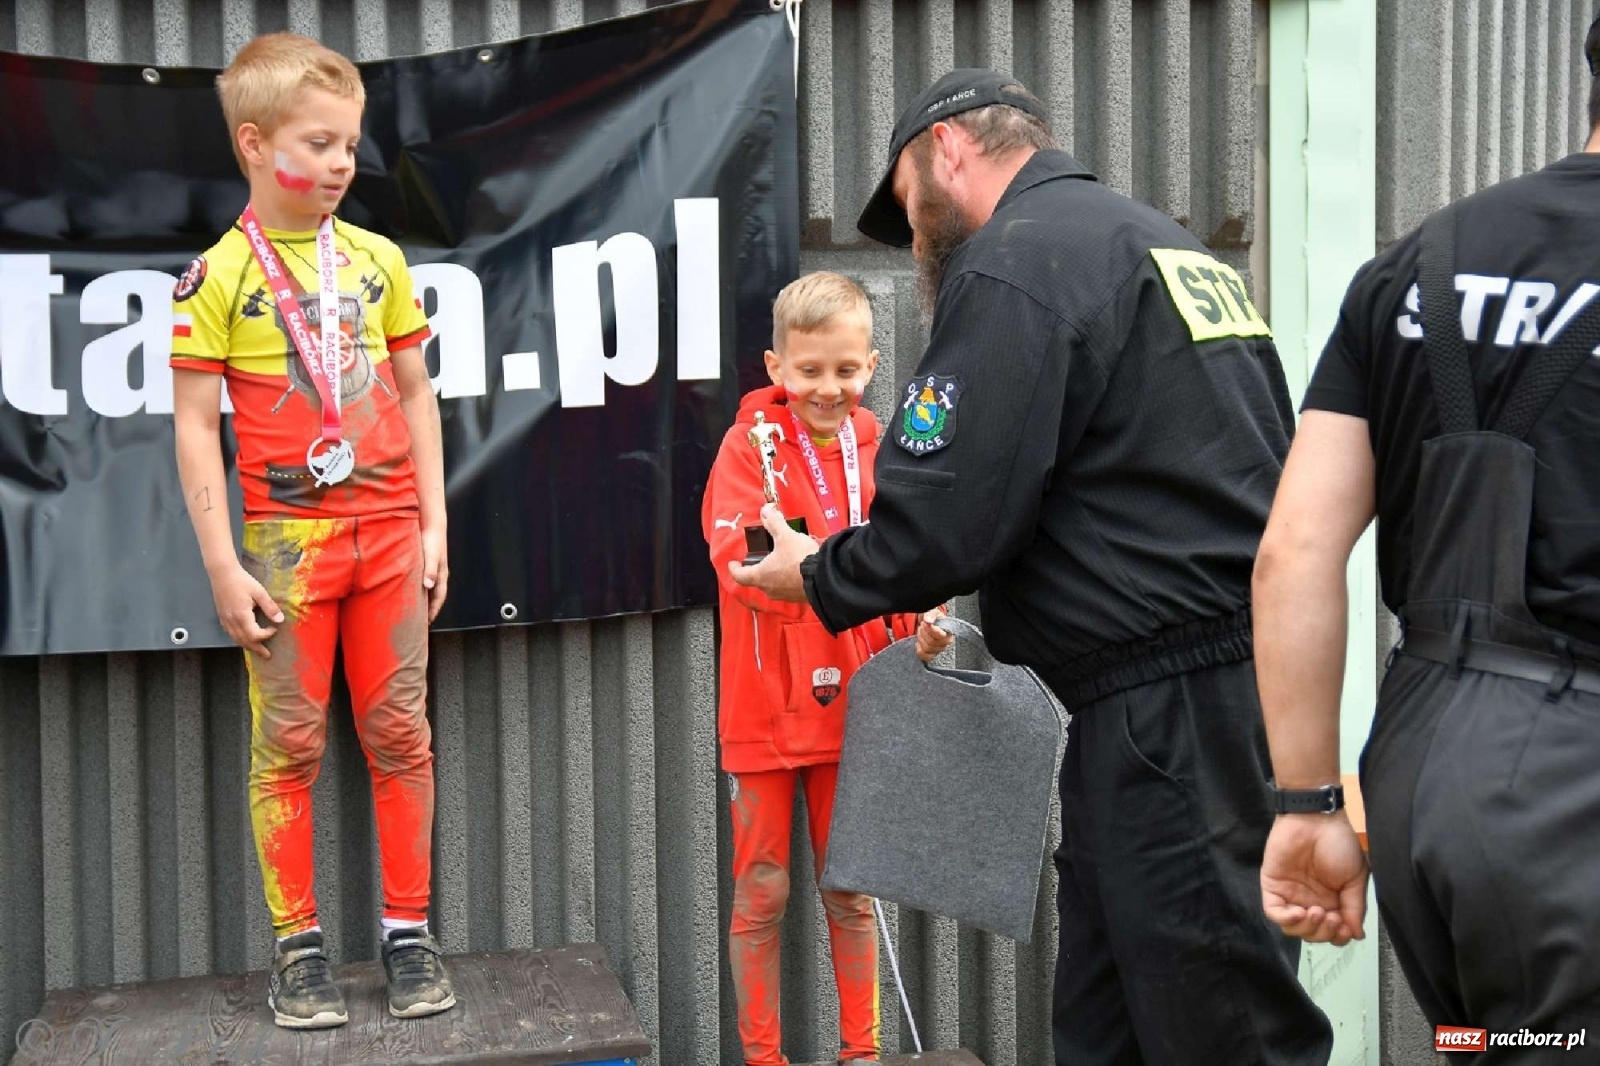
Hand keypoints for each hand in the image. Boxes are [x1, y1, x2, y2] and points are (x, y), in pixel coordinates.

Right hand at [209, 563, 283, 657]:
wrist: (222, 573)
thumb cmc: (242, 581)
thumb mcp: (259, 592)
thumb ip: (269, 607)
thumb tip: (280, 620)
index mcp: (242, 616)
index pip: (254, 635)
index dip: (266, 635)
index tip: (275, 628)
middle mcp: (231, 621)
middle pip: (244, 641)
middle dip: (257, 648)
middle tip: (267, 655)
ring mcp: (225, 620)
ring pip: (236, 639)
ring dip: (247, 645)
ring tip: (257, 649)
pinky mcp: (221, 617)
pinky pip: (230, 633)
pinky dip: (238, 639)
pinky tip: (244, 638)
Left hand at [421, 525, 448, 622]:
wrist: (432, 524)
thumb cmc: (431, 540)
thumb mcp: (430, 555)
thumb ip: (429, 570)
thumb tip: (428, 586)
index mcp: (441, 575)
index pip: (439, 597)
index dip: (434, 610)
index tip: (428, 621)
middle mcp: (438, 574)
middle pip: (435, 595)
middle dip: (430, 608)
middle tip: (422, 620)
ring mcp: (432, 569)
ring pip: (430, 589)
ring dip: (424, 599)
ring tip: (416, 608)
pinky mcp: (426, 564)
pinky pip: (424, 581)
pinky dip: (419, 589)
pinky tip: (411, 590)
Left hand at [728, 504, 818, 601]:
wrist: (825, 578)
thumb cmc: (799, 558)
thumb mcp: (785, 536)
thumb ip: (774, 523)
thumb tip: (766, 510)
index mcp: (761, 575)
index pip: (740, 576)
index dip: (735, 569)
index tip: (733, 564)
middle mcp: (770, 588)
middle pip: (757, 581)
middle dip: (757, 571)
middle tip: (759, 561)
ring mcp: (785, 595)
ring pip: (773, 586)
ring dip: (774, 576)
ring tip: (780, 563)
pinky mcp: (799, 598)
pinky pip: (789, 589)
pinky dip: (788, 580)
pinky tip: (797, 571)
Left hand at [915, 609, 954, 661]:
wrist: (928, 622)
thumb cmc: (932, 617)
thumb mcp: (932, 611)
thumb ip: (930, 614)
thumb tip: (928, 620)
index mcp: (949, 632)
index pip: (940, 636)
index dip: (930, 629)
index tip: (925, 622)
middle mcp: (945, 643)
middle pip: (932, 642)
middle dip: (924, 632)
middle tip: (923, 625)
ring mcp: (938, 650)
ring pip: (927, 648)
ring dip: (921, 638)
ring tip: (922, 631)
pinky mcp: (932, 654)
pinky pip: (924, 656)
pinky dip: (919, 648)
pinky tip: (919, 641)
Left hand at [1260, 811, 1368, 945]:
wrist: (1316, 818)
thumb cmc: (1339, 843)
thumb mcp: (1356, 878)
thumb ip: (1355, 907)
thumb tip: (1357, 934)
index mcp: (1332, 901)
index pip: (1332, 932)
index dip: (1338, 936)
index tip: (1344, 927)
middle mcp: (1311, 902)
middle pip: (1313, 934)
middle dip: (1324, 933)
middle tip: (1332, 917)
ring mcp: (1291, 895)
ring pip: (1293, 929)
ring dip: (1307, 928)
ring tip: (1317, 912)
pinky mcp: (1273, 887)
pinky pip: (1274, 913)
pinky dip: (1287, 920)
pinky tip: (1299, 912)